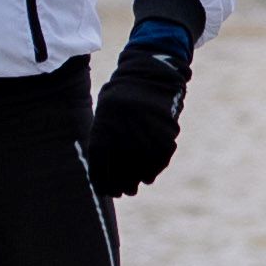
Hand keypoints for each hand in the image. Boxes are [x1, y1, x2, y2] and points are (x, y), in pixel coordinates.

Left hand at [85, 26, 196, 204]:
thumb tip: (104, 175)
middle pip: (121, 172)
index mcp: (104, 128)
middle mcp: (124, 133)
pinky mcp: (165, 134)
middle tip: (123, 193)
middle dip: (120, 186)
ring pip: (142, 169)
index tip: (105, 192)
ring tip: (135, 186)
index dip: (102, 183)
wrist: (150, 73)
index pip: (100, 166)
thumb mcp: (105, 114)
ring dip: (138, 180)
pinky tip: (148, 174)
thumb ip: (104, 140)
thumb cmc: (121, 96)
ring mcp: (146, 134)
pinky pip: (159, 160)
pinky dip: (154, 170)